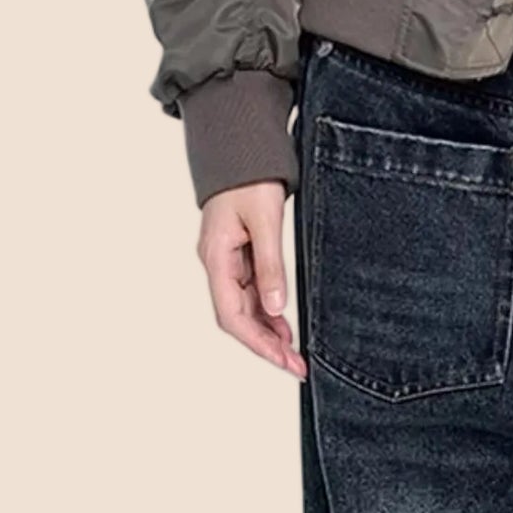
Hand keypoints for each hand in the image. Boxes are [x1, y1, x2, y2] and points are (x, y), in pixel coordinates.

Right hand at [197, 180, 307, 377]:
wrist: (241, 147)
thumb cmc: (249, 177)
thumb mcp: (265, 220)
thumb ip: (270, 264)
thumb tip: (275, 307)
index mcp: (216, 257)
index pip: (231, 315)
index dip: (257, 343)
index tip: (283, 359)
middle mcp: (216, 263)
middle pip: (236, 318)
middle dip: (265, 345)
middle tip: (296, 365)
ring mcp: (226, 260)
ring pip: (244, 308)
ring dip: (267, 332)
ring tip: (294, 351)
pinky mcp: (238, 254)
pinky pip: (250, 292)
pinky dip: (267, 311)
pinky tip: (283, 324)